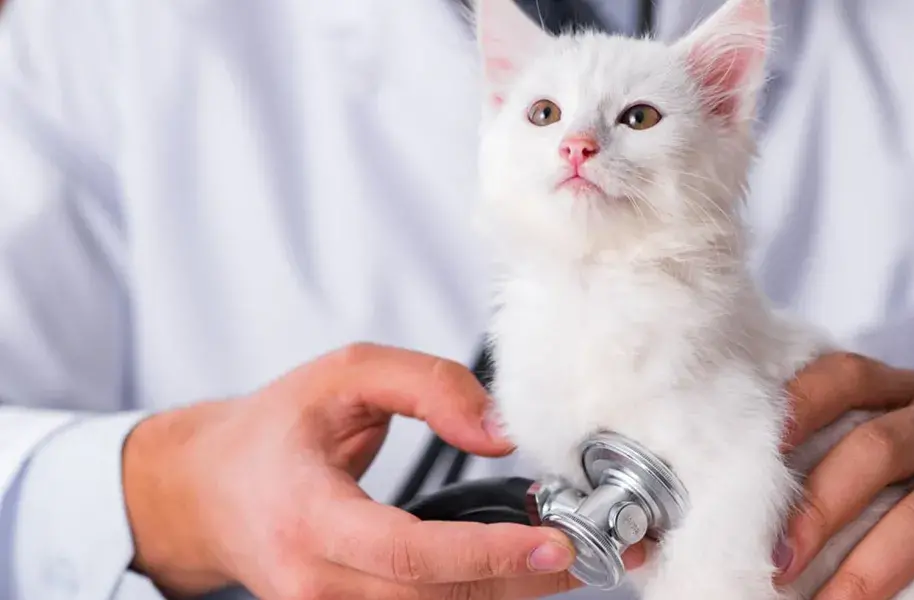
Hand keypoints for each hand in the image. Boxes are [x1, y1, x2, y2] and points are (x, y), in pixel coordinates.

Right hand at [122, 343, 645, 598]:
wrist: (210, 491)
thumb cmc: (274, 431)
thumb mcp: (344, 375)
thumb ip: (427, 386)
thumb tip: (498, 431)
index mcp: (308, 514)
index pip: (406, 552)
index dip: (485, 555)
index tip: (552, 543)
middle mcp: (314, 581)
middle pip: (439, 598)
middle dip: (526, 578)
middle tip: (596, 547)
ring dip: (511, 589)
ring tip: (567, 551)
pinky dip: (477, 590)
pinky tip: (513, 563)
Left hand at [774, 352, 913, 598]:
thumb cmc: (896, 468)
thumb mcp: (864, 437)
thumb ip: (809, 450)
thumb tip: (715, 510)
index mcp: (898, 390)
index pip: (844, 377)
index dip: (800, 405)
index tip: (759, 450)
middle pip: (877, 449)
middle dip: (821, 508)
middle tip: (779, 559)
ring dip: (868, 571)